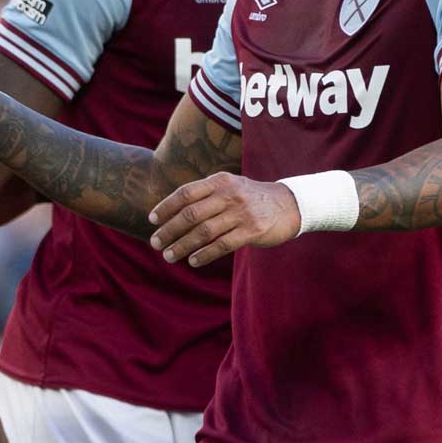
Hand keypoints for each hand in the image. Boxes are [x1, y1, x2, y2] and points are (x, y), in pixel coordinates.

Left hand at [148, 172, 300, 266]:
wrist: (289, 205)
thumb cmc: (250, 198)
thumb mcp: (229, 186)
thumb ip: (205, 195)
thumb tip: (171, 213)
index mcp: (219, 181)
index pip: (185, 193)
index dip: (166, 206)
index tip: (151, 220)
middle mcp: (229, 194)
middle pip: (191, 214)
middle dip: (169, 230)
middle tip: (155, 243)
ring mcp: (241, 213)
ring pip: (203, 232)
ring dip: (182, 246)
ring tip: (169, 256)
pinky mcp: (252, 230)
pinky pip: (222, 245)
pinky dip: (205, 254)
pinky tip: (193, 261)